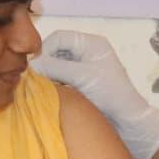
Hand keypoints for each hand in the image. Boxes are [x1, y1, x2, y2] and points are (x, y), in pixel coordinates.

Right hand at [35, 30, 158, 158]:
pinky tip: (52, 94)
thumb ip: (55, 67)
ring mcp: (84, 68)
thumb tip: (30, 64)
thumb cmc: (110, 94)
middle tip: (37, 79)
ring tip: (45, 87)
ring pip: (57, 65)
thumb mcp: (81, 76)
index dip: (45, 49)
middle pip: (56, 50)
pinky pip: (61, 78)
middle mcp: (87, 52)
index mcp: (92, 44)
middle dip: (46, 63)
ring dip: (49, 75)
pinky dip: (54, 84)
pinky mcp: (81, 84)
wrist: (128, 122)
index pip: (60, 37)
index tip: (35, 67)